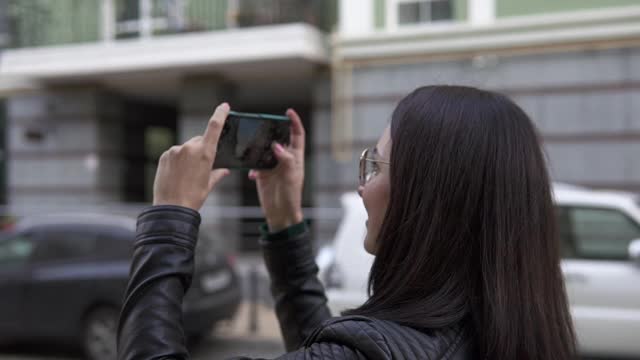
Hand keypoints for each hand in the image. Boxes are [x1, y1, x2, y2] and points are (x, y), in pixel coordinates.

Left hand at [153, 103, 230, 210]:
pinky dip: (178, 160)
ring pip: (187, 148)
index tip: (224, 106)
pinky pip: (175, 154)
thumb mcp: (208, 185)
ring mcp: (175, 151)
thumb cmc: (193, 197)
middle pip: (200, 141)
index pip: (214, 127)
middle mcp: (190, 148)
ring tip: (187, 176)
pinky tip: (178, 175)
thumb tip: (224, 171)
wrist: (171, 208)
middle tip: (202, 167)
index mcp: (205, 154)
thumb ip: (217, 174)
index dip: (220, 114)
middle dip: (203, 149)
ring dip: (189, 156)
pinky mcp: (164, 156)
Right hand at [249, 109, 304, 231]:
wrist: (280, 214)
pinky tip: (252, 174)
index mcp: (295, 157)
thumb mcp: (291, 177)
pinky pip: (254, 164)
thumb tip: (277, 145)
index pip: (297, 135)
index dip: (294, 122)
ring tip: (252, 145)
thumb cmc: (291, 196)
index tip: (288, 112)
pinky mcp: (262, 173)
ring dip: (258, 148)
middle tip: (262, 124)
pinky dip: (251, 166)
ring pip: (264, 150)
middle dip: (271, 130)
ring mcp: (272, 165)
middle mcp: (284, 158)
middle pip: (278, 138)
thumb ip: (286, 160)